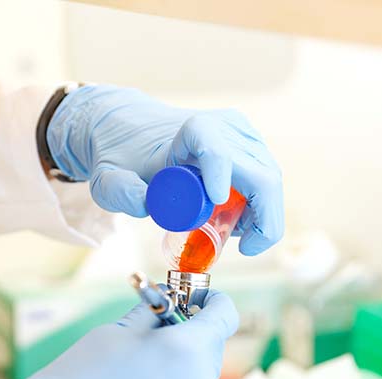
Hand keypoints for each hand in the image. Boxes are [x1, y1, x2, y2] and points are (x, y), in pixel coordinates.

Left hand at [46, 85, 283, 255]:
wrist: (138, 133)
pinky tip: (236, 218)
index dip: (223, 179)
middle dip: (262, 220)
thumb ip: (119, 191)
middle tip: (243, 248)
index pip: (219, 152)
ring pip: (271, 183)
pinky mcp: (254, 147)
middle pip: (263, 177)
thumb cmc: (127, 158)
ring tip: (231, 232)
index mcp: (197, 130)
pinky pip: (269, 182)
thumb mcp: (110, 179)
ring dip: (262, 216)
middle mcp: (228, 129)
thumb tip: (143, 204)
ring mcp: (246, 137)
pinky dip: (260, 207)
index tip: (217, 205)